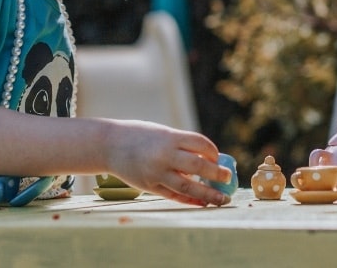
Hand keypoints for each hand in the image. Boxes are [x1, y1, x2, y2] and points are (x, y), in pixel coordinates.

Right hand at [102, 120, 231, 206]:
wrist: (109, 144)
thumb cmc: (139, 136)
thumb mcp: (161, 134)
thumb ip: (181, 146)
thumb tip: (207, 160)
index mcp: (169, 137)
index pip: (200, 144)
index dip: (213, 151)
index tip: (217, 157)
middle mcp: (164, 155)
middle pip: (198, 165)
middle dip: (216, 173)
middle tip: (227, 177)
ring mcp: (156, 172)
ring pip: (188, 186)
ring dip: (208, 193)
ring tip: (222, 198)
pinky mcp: (149, 186)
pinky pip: (174, 195)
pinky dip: (189, 200)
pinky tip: (201, 202)